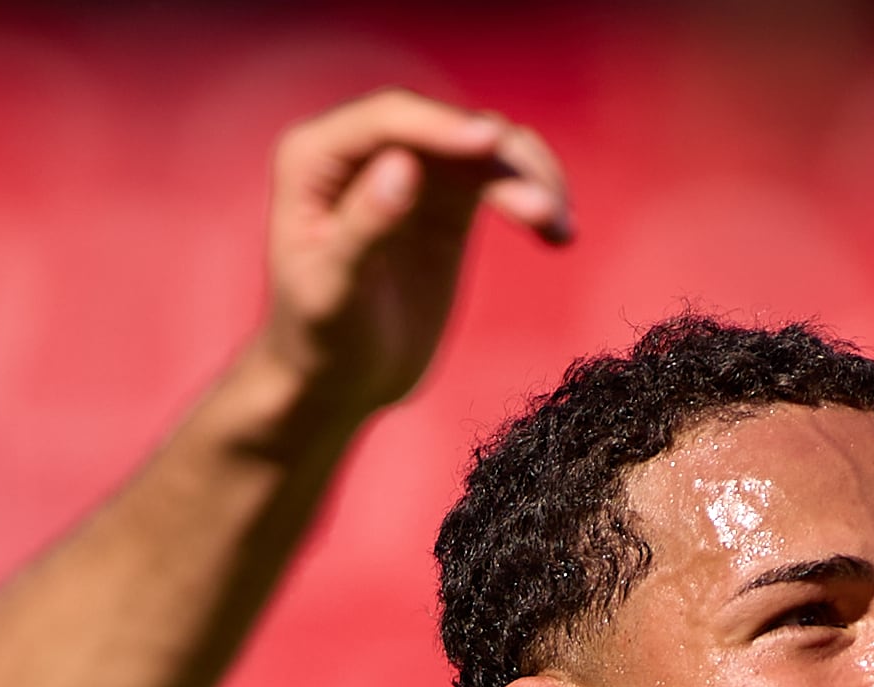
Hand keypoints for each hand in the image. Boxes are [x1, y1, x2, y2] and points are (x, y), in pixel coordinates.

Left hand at [255, 90, 573, 430]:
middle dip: (498, 158)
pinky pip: (500, 173)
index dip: (442, 126)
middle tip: (538, 210)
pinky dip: (534, 193)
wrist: (342, 379)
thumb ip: (365, 227)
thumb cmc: (321, 339)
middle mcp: (365, 148)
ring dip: (527, 175)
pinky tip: (559, 233)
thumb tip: (404, 166)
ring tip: (556, 227)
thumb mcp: (334, 292)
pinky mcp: (450, 196)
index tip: (492, 145)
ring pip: (483, 144)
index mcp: (314, 155)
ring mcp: (414, 166)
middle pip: (446, 126)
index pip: (389, 120)